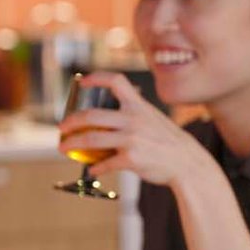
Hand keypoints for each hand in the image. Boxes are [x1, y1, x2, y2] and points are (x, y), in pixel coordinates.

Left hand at [58, 70, 211, 190]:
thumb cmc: (169, 143)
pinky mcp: (131, 159)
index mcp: (139, 106)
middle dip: (71, 122)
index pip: (116, 82)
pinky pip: (106, 163)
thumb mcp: (154, 119)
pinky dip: (96, 168)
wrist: (188, 163)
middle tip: (62, 128)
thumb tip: (109, 120)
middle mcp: (133, 120)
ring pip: (92, 140)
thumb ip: (134, 115)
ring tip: (64, 149)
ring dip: (73, 145)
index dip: (96, 78)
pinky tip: (92, 170)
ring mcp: (132, 139)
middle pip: (92, 116)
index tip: (81, 82)